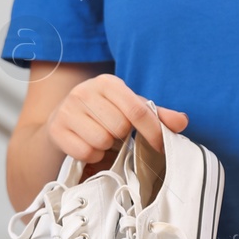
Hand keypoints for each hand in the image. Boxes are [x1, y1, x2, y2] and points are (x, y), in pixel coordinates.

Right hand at [48, 73, 187, 162]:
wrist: (62, 120)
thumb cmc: (103, 115)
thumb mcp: (130, 110)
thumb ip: (156, 115)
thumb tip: (182, 122)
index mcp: (107, 82)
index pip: (137, 110)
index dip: (152, 131)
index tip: (159, 145)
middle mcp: (84, 91)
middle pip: (119, 127)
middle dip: (122, 137)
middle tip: (116, 136)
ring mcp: (67, 110)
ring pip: (101, 141)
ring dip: (106, 147)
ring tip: (101, 140)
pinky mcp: (56, 129)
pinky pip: (85, 152)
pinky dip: (91, 155)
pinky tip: (88, 146)